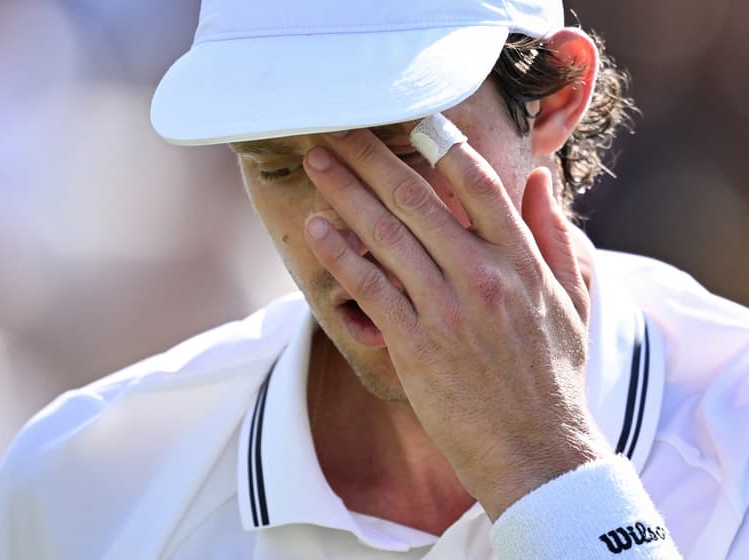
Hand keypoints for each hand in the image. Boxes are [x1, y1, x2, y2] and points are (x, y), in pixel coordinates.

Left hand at [302, 129, 611, 519]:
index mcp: (523, 263)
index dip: (443, 147)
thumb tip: (541, 182)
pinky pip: (371, 287)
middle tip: (340, 129)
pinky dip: (342, 255)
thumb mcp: (574, 302)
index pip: (480, 187)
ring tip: (318, 162)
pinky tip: (318, 228)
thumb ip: (556, 237)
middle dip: (374, 158)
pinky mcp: (415, 344)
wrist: (537, 454)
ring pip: (387, 236)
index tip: (413, 120)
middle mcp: (482, 276)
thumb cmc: (555, 379)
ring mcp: (446, 309)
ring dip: (347, 193)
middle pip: (418, 200)